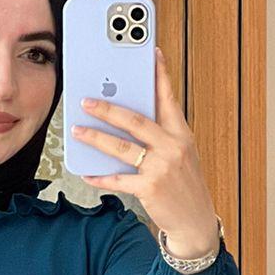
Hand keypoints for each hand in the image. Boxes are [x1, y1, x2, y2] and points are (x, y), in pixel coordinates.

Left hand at [70, 44, 219, 258]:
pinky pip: (118, 179)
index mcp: (181, 134)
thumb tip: (130, 121)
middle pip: (135, 120)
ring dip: (96, 138)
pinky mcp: (150, 188)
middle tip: (87, 101)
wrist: (196, 222)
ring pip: (121, 148)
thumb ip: (161, 136)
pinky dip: (100, 177)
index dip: (160, 74)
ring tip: (78, 130)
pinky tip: (87, 174)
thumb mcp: (182, 155)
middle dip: (108, 109)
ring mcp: (161, 168)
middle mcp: (172, 147)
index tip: (152, 53)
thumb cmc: (185, 186)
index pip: (168, 99)